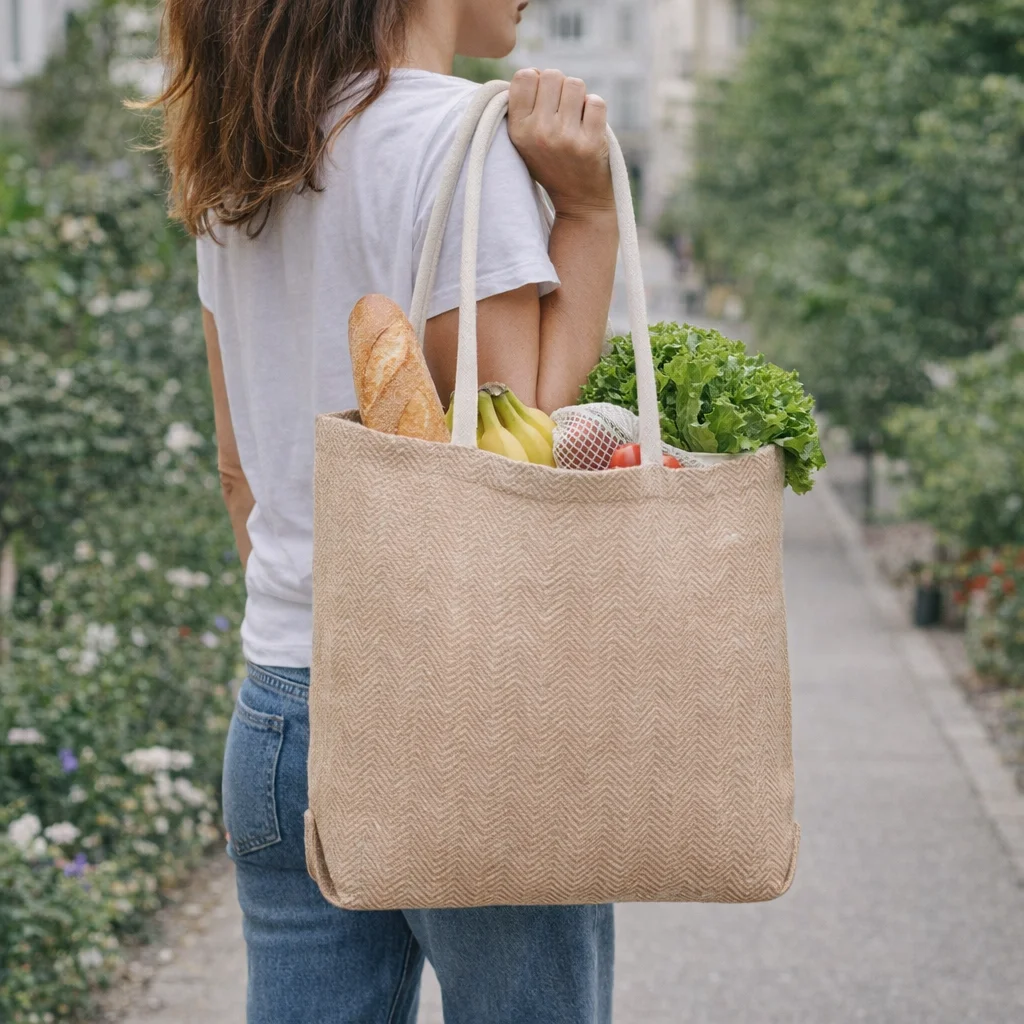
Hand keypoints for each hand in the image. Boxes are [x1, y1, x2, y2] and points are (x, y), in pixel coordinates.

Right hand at [508, 69, 613, 219]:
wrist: (580, 202)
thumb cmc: (552, 163)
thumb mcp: (526, 140)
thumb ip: (524, 107)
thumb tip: (535, 71)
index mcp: (518, 130)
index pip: (524, 76)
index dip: (537, 81)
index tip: (543, 100)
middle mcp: (538, 133)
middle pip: (552, 74)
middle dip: (560, 87)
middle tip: (562, 112)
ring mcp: (565, 138)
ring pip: (575, 84)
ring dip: (579, 98)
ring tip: (575, 120)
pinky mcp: (590, 143)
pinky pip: (596, 101)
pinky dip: (595, 110)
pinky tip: (589, 128)